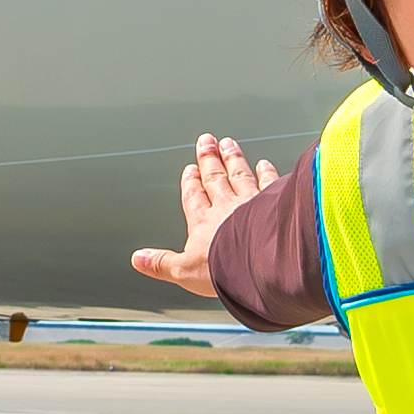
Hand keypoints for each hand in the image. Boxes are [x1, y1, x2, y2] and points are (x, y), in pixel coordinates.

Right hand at [127, 132, 282, 299]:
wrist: (262, 265)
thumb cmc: (226, 270)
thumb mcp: (185, 272)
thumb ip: (162, 263)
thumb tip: (138, 259)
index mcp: (204, 224)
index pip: (194, 198)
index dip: (191, 183)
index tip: (190, 169)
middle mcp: (227, 208)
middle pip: (216, 179)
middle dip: (209, 160)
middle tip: (206, 142)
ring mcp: (252, 203)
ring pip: (240, 175)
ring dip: (233, 159)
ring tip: (229, 144)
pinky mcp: (274, 204)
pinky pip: (270, 184)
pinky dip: (268, 173)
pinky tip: (266, 164)